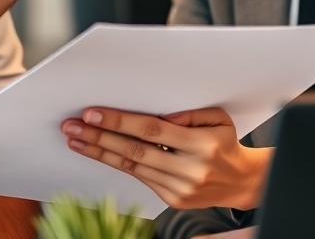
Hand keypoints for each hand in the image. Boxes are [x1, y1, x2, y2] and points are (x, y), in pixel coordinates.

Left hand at [61, 107, 271, 210]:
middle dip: (99, 138)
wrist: (241, 182)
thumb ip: (189, 113)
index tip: (93, 113)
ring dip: (100, 153)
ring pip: (132, 167)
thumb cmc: (225, 143)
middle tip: (73, 127)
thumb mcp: (217, 118)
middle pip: (135, 151)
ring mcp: (180, 188)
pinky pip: (140, 178)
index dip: (119, 122)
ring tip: (76, 140)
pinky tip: (100, 153)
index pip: (151, 131)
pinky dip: (118, 164)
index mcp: (201, 145)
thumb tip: (160, 115)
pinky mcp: (172, 200)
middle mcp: (189, 169)